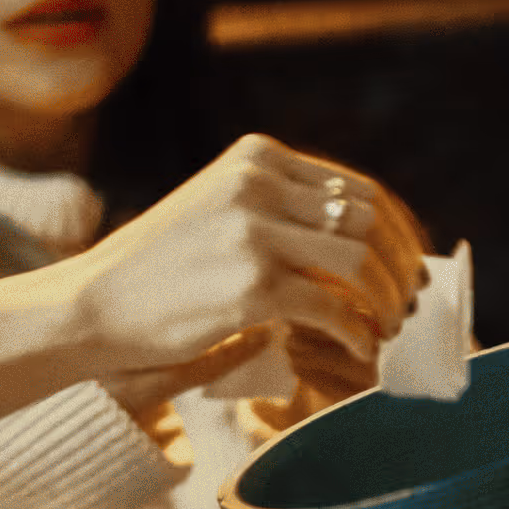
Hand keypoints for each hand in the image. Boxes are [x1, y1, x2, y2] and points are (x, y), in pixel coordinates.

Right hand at [53, 134, 424, 412]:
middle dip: (402, 266)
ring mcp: (255, 235)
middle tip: (411, 300)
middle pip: (368, 221)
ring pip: (360, 262)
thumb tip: (359, 238)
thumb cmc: (161, 267)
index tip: (411, 263)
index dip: (398, 231)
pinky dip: (357, 334)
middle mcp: (259, 185)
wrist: (96, 303)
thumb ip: (279, 208)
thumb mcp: (220, 208)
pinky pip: (332, 310)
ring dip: (388, 300)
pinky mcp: (252, 288)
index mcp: (257, 158)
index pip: (357, 188)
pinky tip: (362, 349)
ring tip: (391, 327)